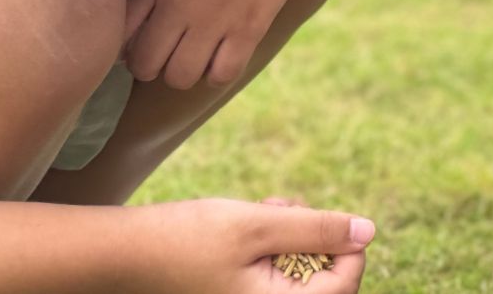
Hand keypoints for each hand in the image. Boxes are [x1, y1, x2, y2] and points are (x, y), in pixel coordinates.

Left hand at [125, 0, 314, 88]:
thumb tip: (114, 14)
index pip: (120, 37)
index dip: (124, 49)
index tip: (137, 44)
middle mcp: (180, 5)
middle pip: (146, 66)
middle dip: (150, 68)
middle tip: (163, 57)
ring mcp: (214, 20)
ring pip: (180, 76)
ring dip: (182, 74)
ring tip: (190, 59)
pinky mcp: (248, 30)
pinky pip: (222, 74)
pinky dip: (216, 75)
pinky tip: (218, 60)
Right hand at [132, 198, 371, 293]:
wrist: (125, 254)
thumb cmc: (185, 240)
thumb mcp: (256, 225)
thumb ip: (316, 228)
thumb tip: (367, 231)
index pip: (346, 282)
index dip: (346, 243)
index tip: (316, 215)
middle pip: (328, 280)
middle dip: (316, 238)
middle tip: (284, 210)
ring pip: (303, 273)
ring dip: (294, 237)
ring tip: (264, 212)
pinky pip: (278, 276)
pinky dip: (275, 247)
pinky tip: (253, 226)